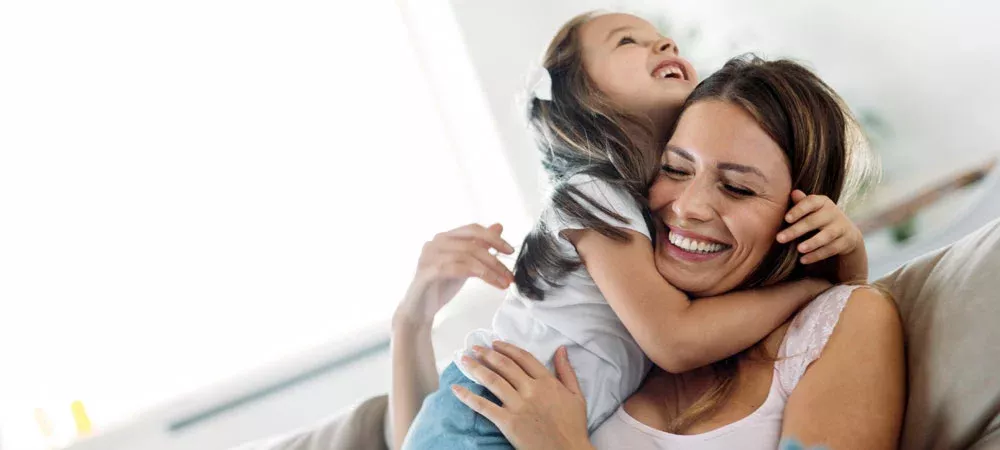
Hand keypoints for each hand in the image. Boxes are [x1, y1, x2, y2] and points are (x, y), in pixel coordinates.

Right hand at [393, 223, 514, 328]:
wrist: (418, 310)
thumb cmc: (440, 287)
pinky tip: (491, 282)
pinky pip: (458, 268)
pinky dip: (480, 274)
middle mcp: (435, 242)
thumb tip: (498, 227)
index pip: (472, 229)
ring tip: (504, 282)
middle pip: (472, 243)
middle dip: (495, 258)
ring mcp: (429, 256)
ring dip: (491, 269)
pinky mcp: (428, 271)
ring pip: (467, 255)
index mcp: (444, 238)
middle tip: (510, 273)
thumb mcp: (465, 264)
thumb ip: (479, 246)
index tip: (510, 250)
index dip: (493, 237)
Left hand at [452, 342, 591, 449]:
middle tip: (474, 347)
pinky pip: (484, 406)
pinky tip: (456, 389)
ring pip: (493, 381)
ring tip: (464, 360)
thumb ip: (566, 371)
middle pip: (505, 366)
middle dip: (487, 354)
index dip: (507, 348)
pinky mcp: (508, 422)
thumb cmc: (574, 426)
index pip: (523, 358)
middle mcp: (531, 390)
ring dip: (476, 368)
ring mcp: (518, 406)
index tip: (495, 343)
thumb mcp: (576, 395)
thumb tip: (561, 349)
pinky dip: (468, 396)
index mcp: (547, 382)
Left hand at [776, 190, 862, 264]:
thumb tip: (793, 192)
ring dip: (812, 243)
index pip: (811, 202)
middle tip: (780, 238)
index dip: (799, 210)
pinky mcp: (846, 241)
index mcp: (822, 202)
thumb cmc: (820, 218)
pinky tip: (803, 260)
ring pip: (826, 236)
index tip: (786, 219)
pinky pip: (831, 249)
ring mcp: (841, 227)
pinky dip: (817, 255)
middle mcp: (833, 212)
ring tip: (798, 249)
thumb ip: (801, 203)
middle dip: (796, 230)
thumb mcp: (812, 209)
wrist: (846, 232)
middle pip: (814, 221)